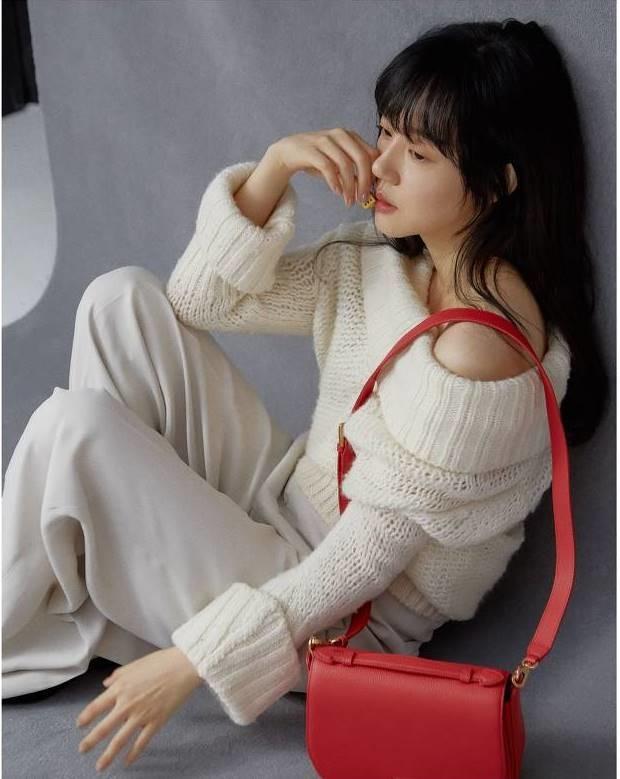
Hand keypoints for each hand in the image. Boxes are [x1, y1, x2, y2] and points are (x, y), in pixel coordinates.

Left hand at [76, 647, 201, 771]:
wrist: (184, 666)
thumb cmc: (161, 662)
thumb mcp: (135, 664)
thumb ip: (118, 675)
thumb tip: (106, 683)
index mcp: (121, 688)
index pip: (96, 706)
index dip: (86, 717)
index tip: (79, 725)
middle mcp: (127, 704)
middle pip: (104, 728)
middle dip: (91, 741)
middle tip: (82, 750)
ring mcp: (141, 715)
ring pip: (120, 740)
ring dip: (108, 755)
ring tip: (100, 766)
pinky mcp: (156, 722)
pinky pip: (141, 742)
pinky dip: (133, 754)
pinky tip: (127, 761)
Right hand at [272, 127, 379, 206]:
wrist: (289, 152)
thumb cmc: (317, 159)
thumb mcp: (339, 163)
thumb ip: (354, 172)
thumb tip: (370, 188)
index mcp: (350, 136)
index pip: (371, 154)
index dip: (374, 174)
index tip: (372, 191)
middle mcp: (340, 135)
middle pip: (361, 158)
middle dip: (364, 181)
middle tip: (362, 199)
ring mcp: (325, 141)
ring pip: (345, 164)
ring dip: (349, 186)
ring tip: (349, 201)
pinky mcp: (311, 150)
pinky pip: (328, 167)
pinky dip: (335, 182)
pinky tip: (337, 192)